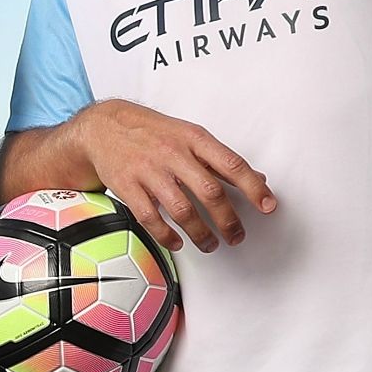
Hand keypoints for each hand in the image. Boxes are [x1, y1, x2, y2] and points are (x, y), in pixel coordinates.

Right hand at [72, 98, 274, 252]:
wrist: (103, 127)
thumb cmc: (152, 132)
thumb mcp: (189, 135)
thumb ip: (221, 160)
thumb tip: (259, 179)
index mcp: (193, 139)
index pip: (231, 164)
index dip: (253, 187)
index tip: (268, 206)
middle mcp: (173, 153)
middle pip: (210, 192)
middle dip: (228, 220)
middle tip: (236, 236)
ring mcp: (149, 170)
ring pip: (182, 210)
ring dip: (201, 234)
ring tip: (211, 244)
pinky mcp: (127, 186)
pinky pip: (151, 218)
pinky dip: (167, 236)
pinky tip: (177, 242)